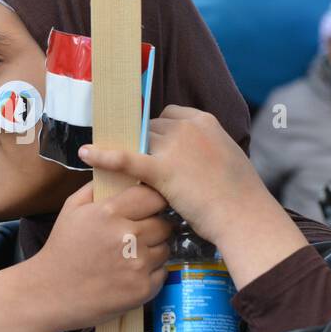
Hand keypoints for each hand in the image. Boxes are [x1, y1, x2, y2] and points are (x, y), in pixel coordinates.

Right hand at [31, 181, 171, 327]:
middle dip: (154, 227)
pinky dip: (151, 273)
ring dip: (154, 250)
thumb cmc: (61, 249)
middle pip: (164, 224)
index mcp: (109, 213)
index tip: (148, 207)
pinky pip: (162, 272)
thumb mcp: (71, 209)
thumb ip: (96, 188)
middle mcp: (128, 236)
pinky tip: (131, 273)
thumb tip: (118, 174)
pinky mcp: (142, 288)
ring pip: (165, 248)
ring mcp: (137, 264)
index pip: (152, 197)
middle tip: (139, 234)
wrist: (50, 292)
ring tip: (133, 255)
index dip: (153, 201)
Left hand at [79, 107, 307, 288]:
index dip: (159, 132)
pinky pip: (127, 158)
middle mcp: (187, 127)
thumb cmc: (239, 196)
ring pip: (139, 143)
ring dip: (132, 154)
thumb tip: (190, 158)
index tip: (156, 145)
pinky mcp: (163, 169)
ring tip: (117, 166)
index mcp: (205, 121)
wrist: (245, 215)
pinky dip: (104, 155)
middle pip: (151, 129)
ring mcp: (174, 146)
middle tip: (140, 164)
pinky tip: (85, 154)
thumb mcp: (226, 160)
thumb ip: (206, 150)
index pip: (169, 116)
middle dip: (146, 146)